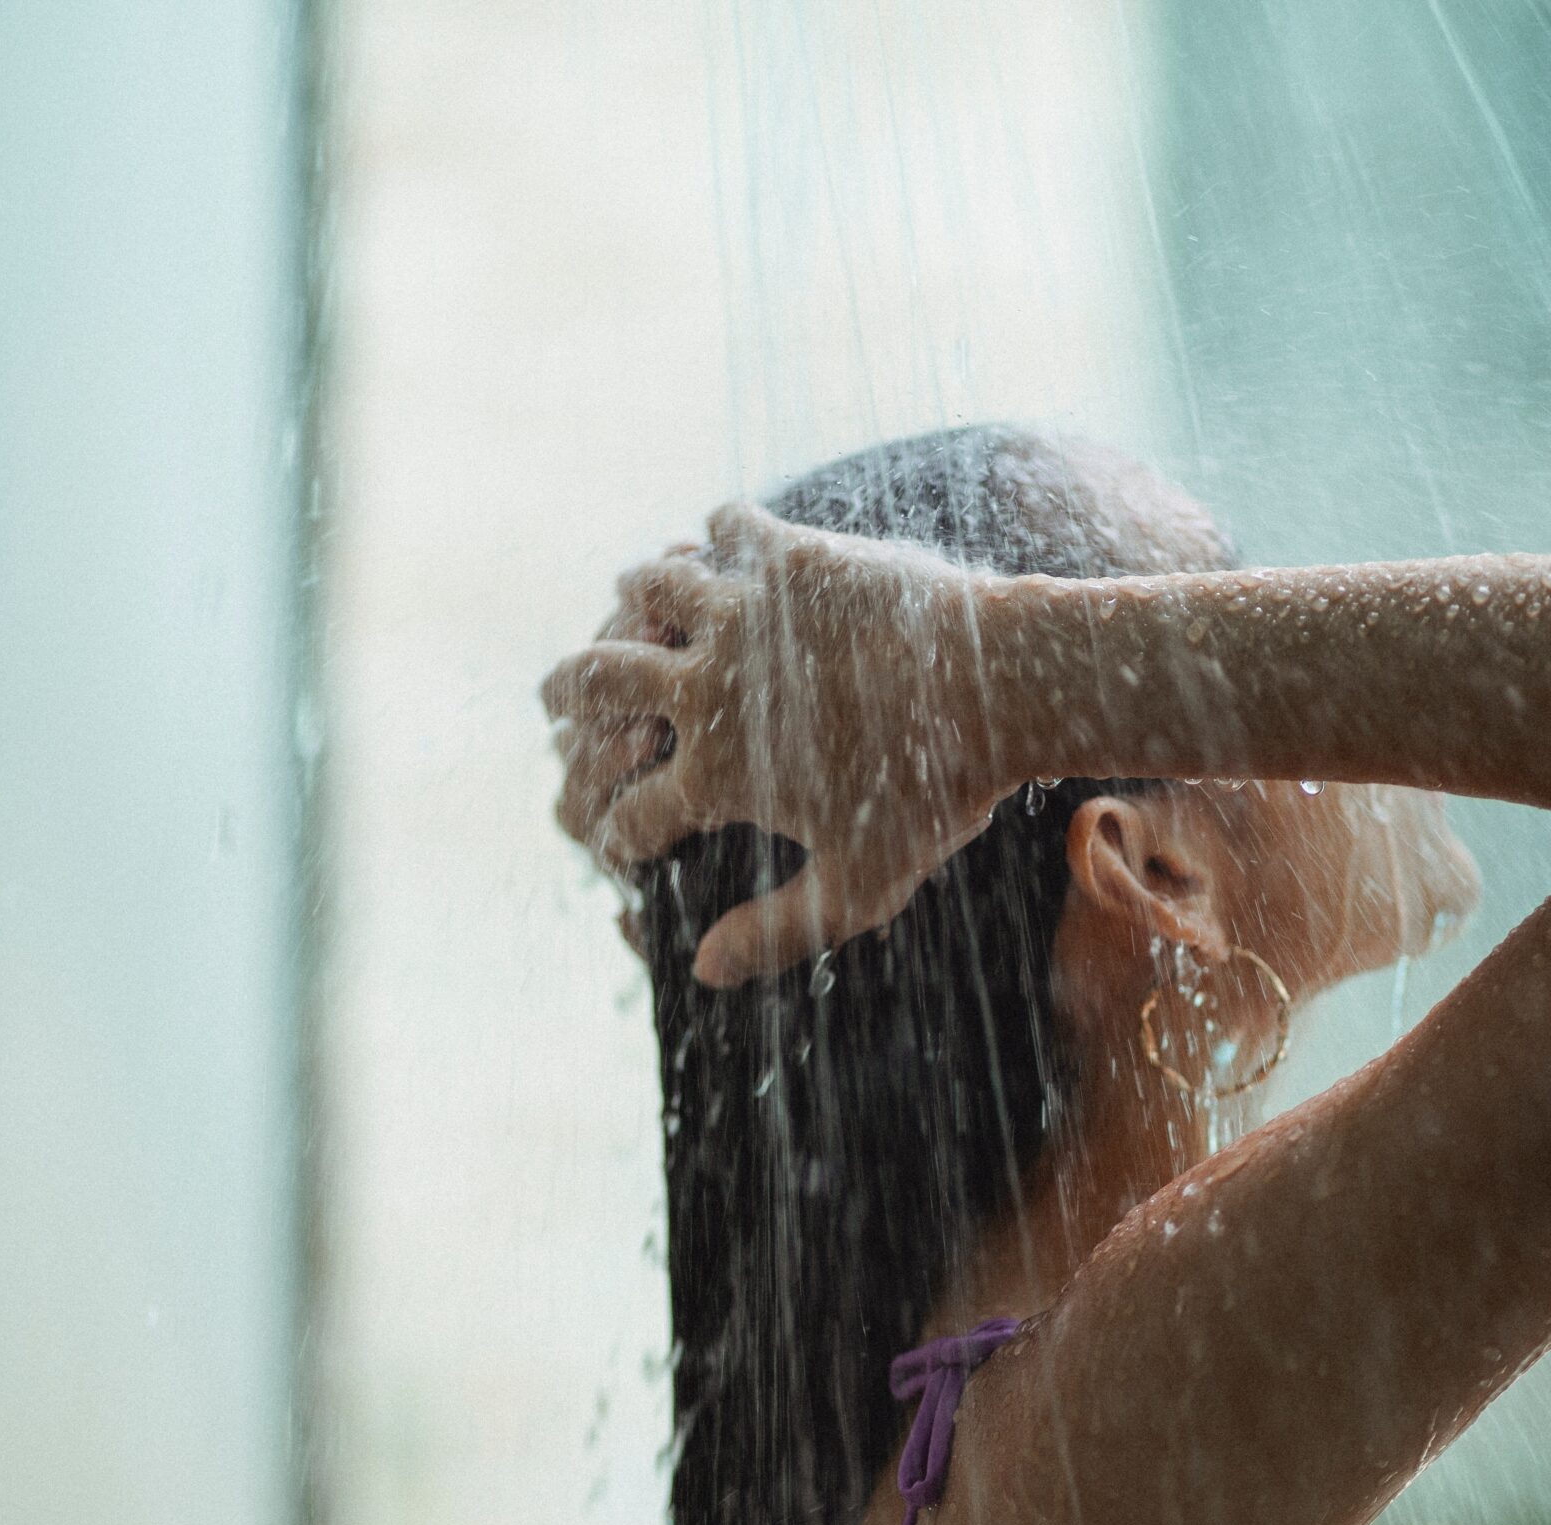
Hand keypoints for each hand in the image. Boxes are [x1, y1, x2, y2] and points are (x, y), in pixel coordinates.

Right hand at [544, 502, 1011, 986]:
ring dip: (632, 600)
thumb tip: (701, 971)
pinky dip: (717, 533)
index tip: (613, 838)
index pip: (626, 811)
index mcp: (715, 774)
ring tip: (625, 601)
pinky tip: (718, 536)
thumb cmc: (937, 795)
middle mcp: (707, 687)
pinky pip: (729, 527)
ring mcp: (742, 613)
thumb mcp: (860, 887)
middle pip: (598, 685)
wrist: (1000, 688)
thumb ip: (775, 931)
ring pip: (650, 590)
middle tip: (551, 698)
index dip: (611, 834)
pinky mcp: (788, 555)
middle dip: (564, 696)